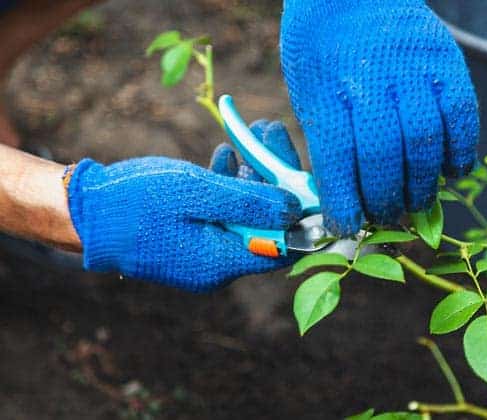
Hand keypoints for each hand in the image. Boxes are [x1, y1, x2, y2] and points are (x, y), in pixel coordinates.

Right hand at [67, 120, 302, 291]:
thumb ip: (249, 203)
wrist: (81, 211)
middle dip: (277, 179)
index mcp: (222, 262)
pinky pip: (222, 211)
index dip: (302, 211)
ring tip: (256, 131)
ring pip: (245, 213)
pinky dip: (229, 183)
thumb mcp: (196, 194)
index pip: (283, 244)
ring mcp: (204, 250)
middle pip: (267, 223)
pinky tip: (227, 154)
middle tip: (275, 133)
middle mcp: (218, 262)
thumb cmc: (133, 202)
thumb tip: (297, 208)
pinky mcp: (191, 235)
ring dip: (253, 174)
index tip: (310, 173)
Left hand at [281, 0, 478, 234]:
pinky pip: (462, 116)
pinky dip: (459, 151)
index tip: (348, 225)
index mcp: (328, 86)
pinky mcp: (447, 61)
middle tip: (385, 215)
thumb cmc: (324, 49)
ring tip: (416, 201)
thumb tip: (348, 198)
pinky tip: (450, 170)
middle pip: (385, 154)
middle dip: (386, 198)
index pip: (339, 157)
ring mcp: (414, 67)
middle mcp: (372, 77)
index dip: (345, 200)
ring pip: (425, 140)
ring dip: (423, 183)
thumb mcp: (308, 91)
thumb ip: (329, 140)